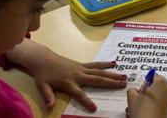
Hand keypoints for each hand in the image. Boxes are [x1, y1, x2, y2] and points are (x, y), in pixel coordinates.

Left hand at [7, 40, 126, 111]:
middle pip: (96, 79)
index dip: (86, 101)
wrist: (43, 59)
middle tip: (123, 84)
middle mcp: (78, 75)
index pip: (79, 94)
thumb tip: (49, 106)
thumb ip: (47, 96)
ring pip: (99, 71)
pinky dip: (105, 63)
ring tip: (124, 76)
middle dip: (110, 83)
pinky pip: (96, 64)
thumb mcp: (42, 86)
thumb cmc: (43, 74)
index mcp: (69, 82)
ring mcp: (81, 68)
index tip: (94, 108)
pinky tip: (115, 62)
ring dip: (112, 74)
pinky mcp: (82, 64)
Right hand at [126, 75, 166, 117]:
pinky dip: (152, 104)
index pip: (152, 75)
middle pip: (155, 85)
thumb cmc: (143, 110)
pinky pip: (159, 101)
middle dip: (146, 91)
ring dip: (147, 98)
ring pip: (156, 94)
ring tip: (138, 106)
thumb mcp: (132, 97)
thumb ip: (132, 90)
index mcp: (160, 81)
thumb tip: (134, 91)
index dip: (144, 82)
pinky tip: (144, 110)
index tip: (140, 89)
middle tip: (138, 98)